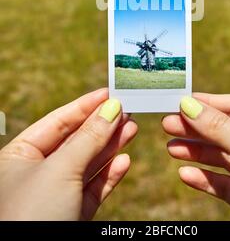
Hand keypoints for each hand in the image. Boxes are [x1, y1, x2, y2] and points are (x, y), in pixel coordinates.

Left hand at [0, 89, 137, 219]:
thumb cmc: (32, 213)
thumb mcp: (61, 169)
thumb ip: (89, 138)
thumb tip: (112, 107)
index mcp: (19, 155)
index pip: (57, 121)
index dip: (85, 105)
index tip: (110, 93)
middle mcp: (36, 173)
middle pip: (75, 141)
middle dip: (102, 126)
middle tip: (127, 110)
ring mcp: (54, 194)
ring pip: (87, 164)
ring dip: (110, 147)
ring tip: (132, 128)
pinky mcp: (70, 215)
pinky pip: (93, 189)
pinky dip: (110, 175)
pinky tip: (124, 160)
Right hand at [162, 93, 229, 220]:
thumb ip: (220, 129)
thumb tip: (188, 104)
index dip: (208, 104)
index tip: (179, 101)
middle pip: (227, 131)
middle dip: (197, 129)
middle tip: (167, 125)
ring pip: (224, 158)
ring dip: (197, 153)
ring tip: (171, 148)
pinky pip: (227, 185)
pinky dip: (206, 180)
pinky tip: (186, 174)